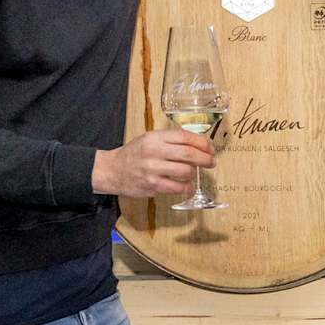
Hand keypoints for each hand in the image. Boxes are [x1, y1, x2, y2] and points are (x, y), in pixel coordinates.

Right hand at [92, 130, 215, 197]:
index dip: (202, 143)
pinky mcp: (153, 186)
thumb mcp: (150, 139)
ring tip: (193, 172)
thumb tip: (199, 144)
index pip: (185, 137)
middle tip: (211, 162)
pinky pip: (178, 188)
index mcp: (155, 137)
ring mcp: (153, 170)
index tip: (210, 148)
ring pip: (186, 171)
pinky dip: (187, 187)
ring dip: (194, 173)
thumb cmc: (135, 153)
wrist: (113, 170)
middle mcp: (154, 152)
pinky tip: (187, 185)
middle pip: (189, 154)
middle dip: (205, 159)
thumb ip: (171, 140)